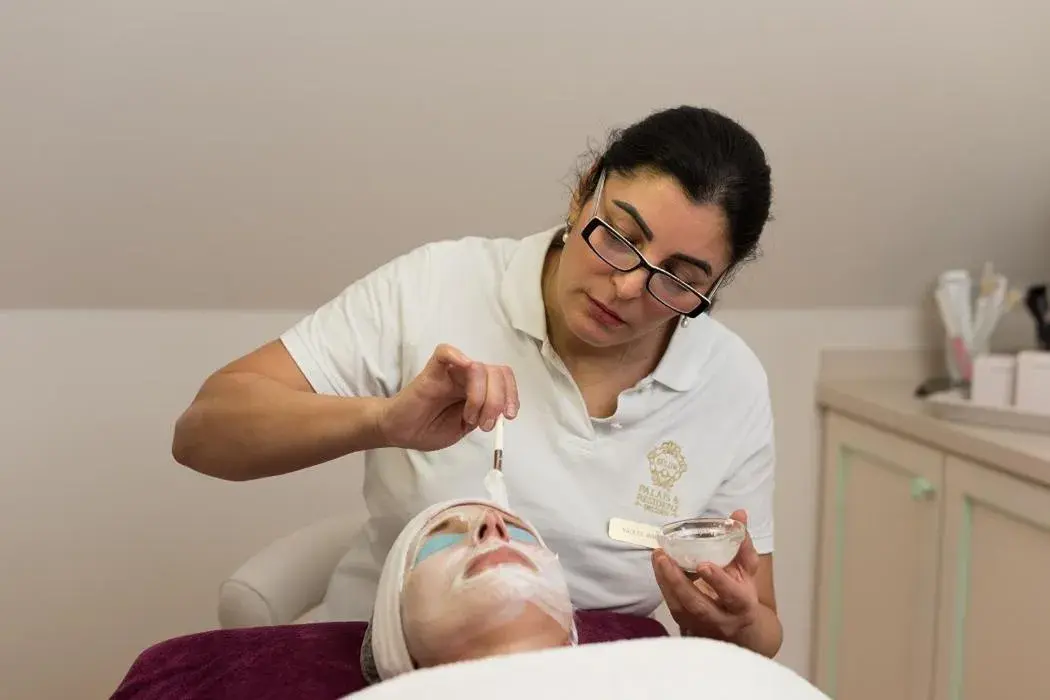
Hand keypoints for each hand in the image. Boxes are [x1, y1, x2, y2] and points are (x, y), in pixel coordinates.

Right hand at [379, 344, 518, 450]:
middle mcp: (467, 376)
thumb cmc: (429, 429)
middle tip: (486, 424)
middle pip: (496, 373)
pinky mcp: (432, 371)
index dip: (512, 395)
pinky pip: (445, 352)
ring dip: (481, 396)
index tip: (509, 416)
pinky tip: (463, 369)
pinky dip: (457, 356)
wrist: (401, 432)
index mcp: (478, 388)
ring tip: (468, 417)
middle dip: (497, 400)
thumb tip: (503, 411)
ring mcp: (451, 371)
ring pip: (478, 367)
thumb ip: (483, 416)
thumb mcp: (464, 428)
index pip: (504, 378)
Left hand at [652, 510, 762, 643]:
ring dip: (666, 582)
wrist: (739, 629)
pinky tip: (659, 566)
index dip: (718, 581)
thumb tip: (739, 513)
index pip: (732, 595)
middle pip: (698, 606)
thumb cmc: (742, 592)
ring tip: (658, 557)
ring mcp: (701, 626)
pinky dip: (664, 586)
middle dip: (679, 582)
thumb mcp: (747, 569)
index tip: (703, 565)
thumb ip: (742, 542)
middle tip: (664, 557)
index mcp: (742, 605)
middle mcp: (722, 619)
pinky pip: (672, 606)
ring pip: (681, 608)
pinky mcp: (686, 626)